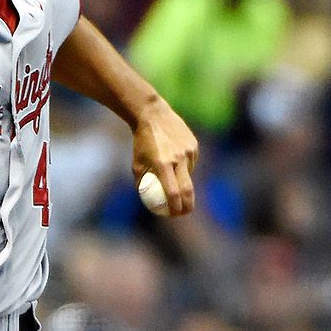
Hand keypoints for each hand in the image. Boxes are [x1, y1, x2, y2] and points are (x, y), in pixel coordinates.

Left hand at [131, 98, 197, 216]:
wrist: (153, 115)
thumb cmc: (141, 143)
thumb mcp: (136, 164)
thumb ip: (143, 184)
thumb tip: (150, 203)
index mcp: (161, 164)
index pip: (173, 192)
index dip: (175, 207)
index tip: (174, 215)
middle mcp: (177, 158)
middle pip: (188, 189)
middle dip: (188, 205)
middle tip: (184, 212)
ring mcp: (188, 151)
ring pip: (189, 175)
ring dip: (182, 179)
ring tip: (169, 168)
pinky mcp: (194, 145)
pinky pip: (191, 163)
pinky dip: (184, 167)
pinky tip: (175, 156)